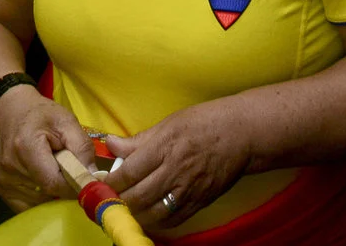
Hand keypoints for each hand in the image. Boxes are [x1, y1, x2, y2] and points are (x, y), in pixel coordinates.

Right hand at [0, 85, 93, 213]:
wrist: (11, 113)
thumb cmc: (40, 115)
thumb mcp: (67, 121)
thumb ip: (82, 147)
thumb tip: (93, 177)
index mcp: (26, 148)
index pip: (54, 183)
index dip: (74, 184)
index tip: (85, 178)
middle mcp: (10, 169)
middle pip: (48, 192)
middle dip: (64, 185)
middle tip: (68, 167)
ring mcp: (3, 181)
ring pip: (40, 201)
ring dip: (52, 190)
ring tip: (52, 168)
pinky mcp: (1, 189)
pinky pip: (28, 205)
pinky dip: (40, 196)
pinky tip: (42, 178)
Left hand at [108, 101, 254, 232]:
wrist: (243, 134)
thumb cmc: (206, 122)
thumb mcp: (170, 123)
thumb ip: (139, 140)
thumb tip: (111, 144)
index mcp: (165, 147)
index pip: (129, 172)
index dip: (111, 182)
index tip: (102, 183)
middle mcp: (175, 171)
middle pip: (137, 197)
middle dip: (118, 201)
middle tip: (109, 198)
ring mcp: (188, 190)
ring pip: (152, 213)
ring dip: (134, 214)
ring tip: (126, 207)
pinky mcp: (199, 202)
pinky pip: (172, 220)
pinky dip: (155, 221)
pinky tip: (147, 214)